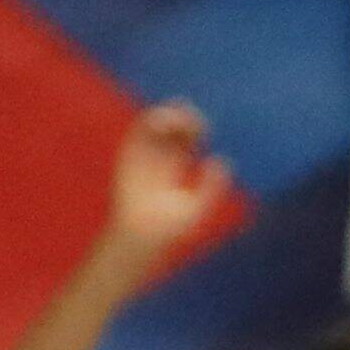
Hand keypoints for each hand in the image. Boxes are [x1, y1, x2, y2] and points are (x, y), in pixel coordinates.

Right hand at [103, 102, 229, 268]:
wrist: (142, 235)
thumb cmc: (170, 229)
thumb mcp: (197, 206)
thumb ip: (211, 186)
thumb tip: (221, 160)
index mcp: (174, 167)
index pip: (186, 140)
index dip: (195, 129)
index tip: (204, 128)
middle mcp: (157, 158)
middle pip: (171, 130)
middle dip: (184, 119)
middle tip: (196, 119)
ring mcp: (142, 156)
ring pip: (154, 127)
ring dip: (168, 115)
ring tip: (182, 116)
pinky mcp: (129, 157)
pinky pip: (137, 133)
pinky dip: (150, 122)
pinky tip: (165, 119)